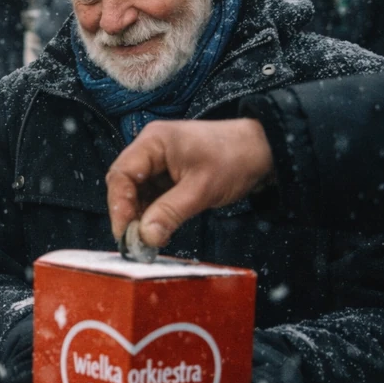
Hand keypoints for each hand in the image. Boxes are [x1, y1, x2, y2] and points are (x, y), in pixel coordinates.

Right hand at [105, 119, 273, 247]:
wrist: (264, 149)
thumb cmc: (234, 159)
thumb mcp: (201, 189)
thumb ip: (170, 212)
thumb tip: (145, 237)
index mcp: (153, 142)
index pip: (121, 174)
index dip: (119, 205)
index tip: (125, 233)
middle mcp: (150, 148)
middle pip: (124, 182)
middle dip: (128, 212)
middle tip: (134, 240)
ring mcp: (158, 160)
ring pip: (136, 191)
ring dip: (140, 215)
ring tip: (147, 239)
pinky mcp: (168, 173)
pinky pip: (151, 194)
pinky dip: (152, 212)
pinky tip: (157, 228)